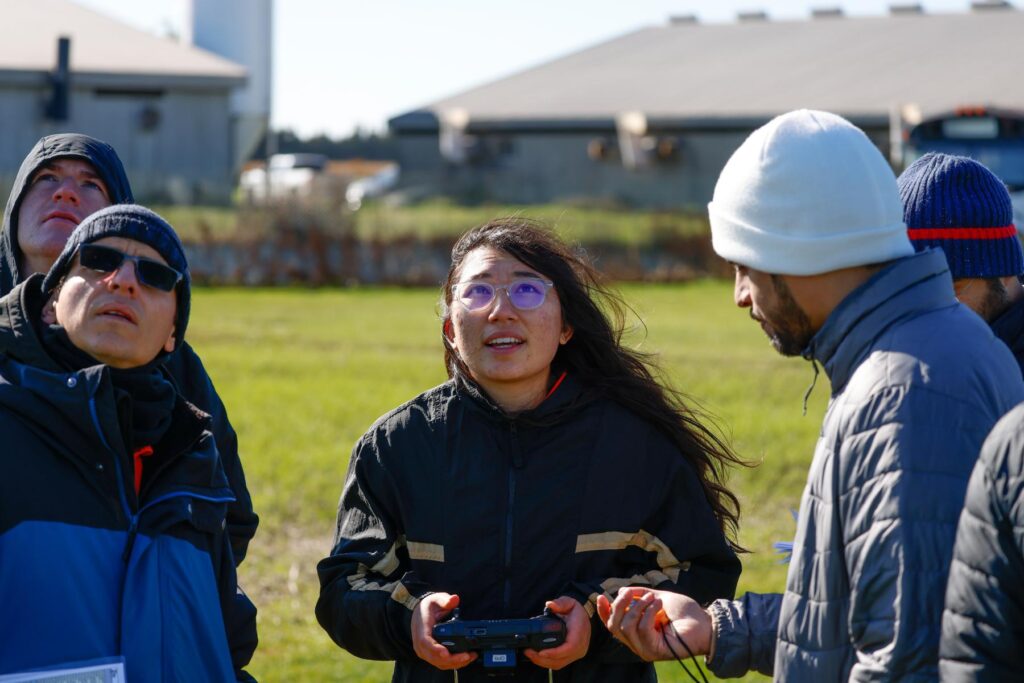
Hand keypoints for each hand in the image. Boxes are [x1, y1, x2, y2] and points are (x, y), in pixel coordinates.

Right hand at [410, 593, 476, 669]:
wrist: (420, 613)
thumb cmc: (427, 608)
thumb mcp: (435, 599)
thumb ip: (444, 600)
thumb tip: (454, 599)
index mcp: (421, 630)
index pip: (425, 643)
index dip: (436, 649)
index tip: (446, 653)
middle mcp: (421, 645)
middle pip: (434, 657)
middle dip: (452, 659)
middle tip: (467, 656)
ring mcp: (425, 652)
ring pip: (439, 663)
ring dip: (455, 663)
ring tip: (470, 657)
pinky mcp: (431, 656)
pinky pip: (442, 663)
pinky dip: (453, 663)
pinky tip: (465, 659)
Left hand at [524, 596, 590, 669]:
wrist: (584, 617)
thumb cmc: (576, 611)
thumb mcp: (569, 602)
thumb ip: (560, 603)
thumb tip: (550, 605)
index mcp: (580, 633)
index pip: (570, 647)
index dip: (555, 652)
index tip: (541, 652)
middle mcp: (580, 646)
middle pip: (561, 659)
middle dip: (543, 659)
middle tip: (528, 652)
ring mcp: (576, 653)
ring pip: (559, 664)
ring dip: (543, 662)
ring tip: (529, 654)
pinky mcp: (571, 656)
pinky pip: (559, 663)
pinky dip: (547, 662)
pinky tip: (537, 657)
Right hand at [596, 588, 710, 661]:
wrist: (705, 624)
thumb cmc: (685, 613)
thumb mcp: (658, 598)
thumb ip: (639, 595)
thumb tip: (620, 592)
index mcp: (636, 630)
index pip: (612, 624)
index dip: (604, 611)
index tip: (602, 596)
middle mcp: (637, 642)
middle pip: (613, 626)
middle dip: (620, 605)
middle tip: (633, 592)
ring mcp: (644, 648)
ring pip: (625, 626)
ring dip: (638, 607)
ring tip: (654, 598)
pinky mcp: (652, 651)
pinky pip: (641, 629)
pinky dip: (648, 613)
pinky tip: (659, 606)